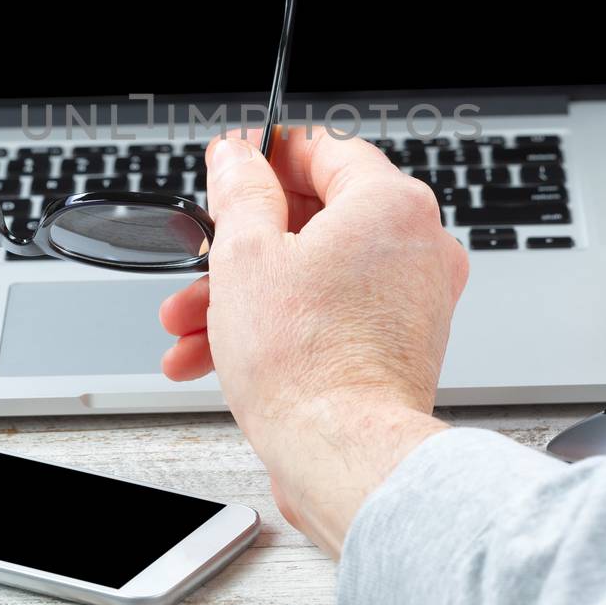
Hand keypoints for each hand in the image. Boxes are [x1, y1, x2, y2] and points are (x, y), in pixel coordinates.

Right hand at [158, 129, 468, 554]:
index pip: (327, 150)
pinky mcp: (401, 343)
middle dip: (240, 243)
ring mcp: (415, 297)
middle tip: (201, 255)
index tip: (232, 166)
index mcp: (390, 203)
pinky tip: (213, 355)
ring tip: (188, 326)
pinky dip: (280, 324)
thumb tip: (237, 156)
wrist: (343, 454)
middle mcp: (417, 244)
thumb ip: (240, 190)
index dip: (267, 156)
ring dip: (245, 294)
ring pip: (315, 271)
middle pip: (315, 217)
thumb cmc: (306, 362)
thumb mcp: (246, 254)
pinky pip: (332, 312)